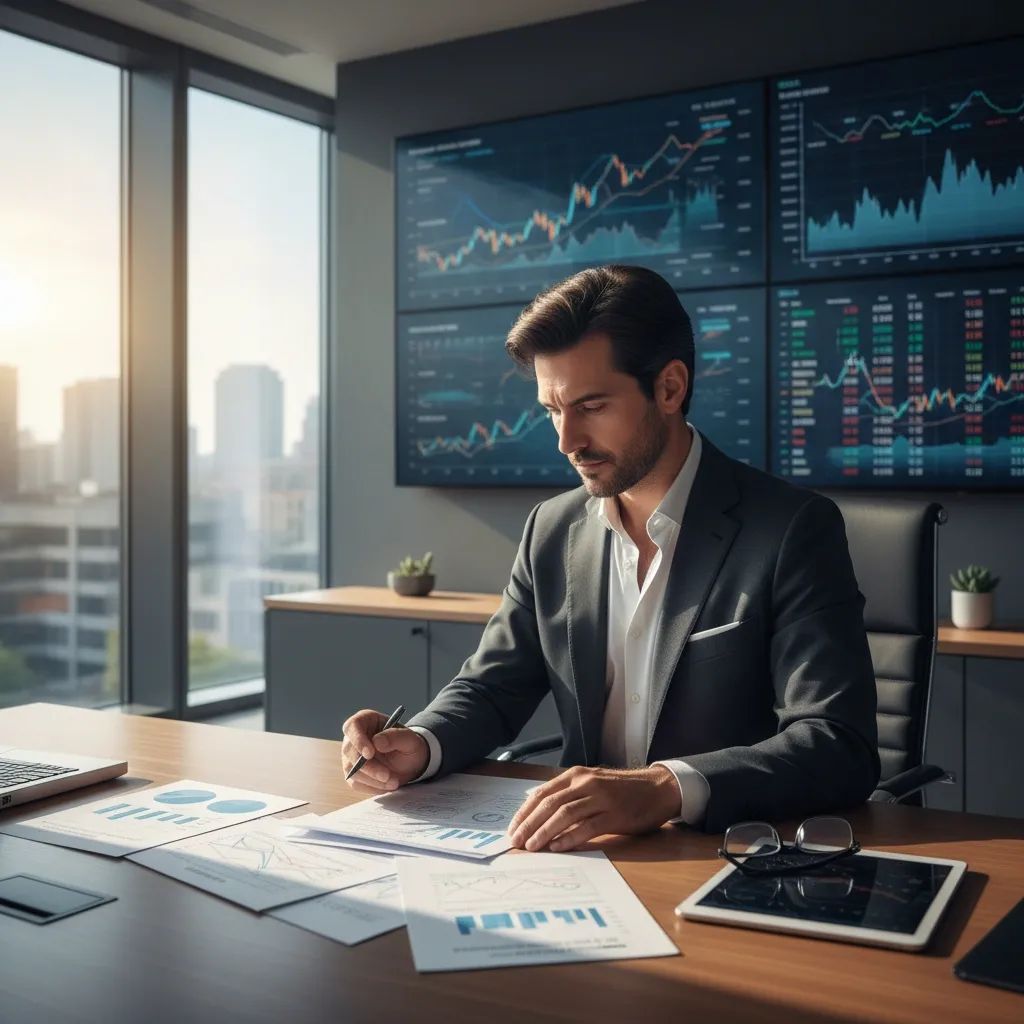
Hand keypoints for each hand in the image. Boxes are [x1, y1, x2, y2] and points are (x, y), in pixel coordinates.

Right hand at [341, 709, 428, 793]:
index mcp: (366, 720)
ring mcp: (351, 757)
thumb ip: (396, 737)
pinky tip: (387, 786)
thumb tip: (377, 742)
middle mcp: (354, 738)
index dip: (358, 740)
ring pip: (352, 770)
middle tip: (387, 775)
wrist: (411, 761)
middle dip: (369, 767)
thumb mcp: (410, 739)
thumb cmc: (409, 745)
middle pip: (350, 752)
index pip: (352, 727)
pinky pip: (356, 783)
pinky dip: (372, 787)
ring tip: (394, 782)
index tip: (370, 754)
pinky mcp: (354, 773)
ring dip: (373, 780)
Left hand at [508, 764, 680, 851]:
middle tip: (516, 841)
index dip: (525, 812)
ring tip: (532, 847)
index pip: (543, 793)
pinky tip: (558, 847)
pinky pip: (587, 827)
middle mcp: (586, 783)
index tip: (513, 828)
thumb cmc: (622, 790)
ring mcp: (601, 798)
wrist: (658, 788)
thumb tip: (539, 814)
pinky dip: (570, 838)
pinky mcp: (615, 815)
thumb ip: (569, 794)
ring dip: (545, 832)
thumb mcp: (592, 783)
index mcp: (577, 775)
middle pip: (550, 803)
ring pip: (565, 814)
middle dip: (529, 824)